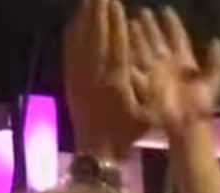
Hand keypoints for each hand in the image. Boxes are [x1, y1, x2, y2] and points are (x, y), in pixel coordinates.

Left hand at [63, 0, 147, 160]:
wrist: (98, 151)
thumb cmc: (128, 132)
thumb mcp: (149, 112)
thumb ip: (149, 86)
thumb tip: (149, 60)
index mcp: (118, 82)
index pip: (117, 44)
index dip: (116, 22)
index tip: (116, 2)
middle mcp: (96, 75)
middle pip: (97, 36)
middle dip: (99, 12)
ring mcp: (80, 77)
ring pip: (81, 41)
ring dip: (84, 18)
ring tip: (89, 0)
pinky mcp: (70, 81)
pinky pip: (70, 52)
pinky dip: (72, 34)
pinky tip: (74, 22)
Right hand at [130, 8, 219, 133]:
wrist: (188, 126)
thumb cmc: (202, 105)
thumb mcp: (213, 81)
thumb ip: (215, 61)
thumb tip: (216, 40)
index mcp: (185, 62)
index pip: (177, 37)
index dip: (172, 23)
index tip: (165, 9)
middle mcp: (169, 64)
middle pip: (157, 40)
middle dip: (150, 26)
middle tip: (142, 11)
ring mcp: (156, 73)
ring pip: (145, 50)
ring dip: (138, 36)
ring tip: (130, 21)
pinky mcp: (145, 84)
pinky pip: (136, 66)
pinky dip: (130, 55)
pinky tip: (122, 43)